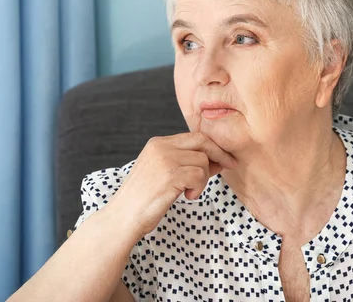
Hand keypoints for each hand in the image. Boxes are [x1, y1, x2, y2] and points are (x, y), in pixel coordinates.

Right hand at [107, 132, 236, 236]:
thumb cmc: (144, 200)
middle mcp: (161, 147)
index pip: (194, 136)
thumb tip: (216, 160)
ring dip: (202, 180)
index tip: (224, 158)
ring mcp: (165, 159)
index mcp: (157, 143)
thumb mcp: (163, 174)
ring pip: (202, 161)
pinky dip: (198, 188)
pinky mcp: (170, 175)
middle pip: (202, 141)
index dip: (212, 146)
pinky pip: (199, 175)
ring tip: (189, 192)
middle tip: (229, 165)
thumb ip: (184, 163)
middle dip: (219, 153)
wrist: (123, 218)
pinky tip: (187, 196)